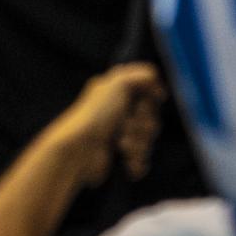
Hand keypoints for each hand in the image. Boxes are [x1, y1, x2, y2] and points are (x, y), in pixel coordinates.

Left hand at [55, 63, 164, 187]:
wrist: (80, 150)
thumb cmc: (95, 114)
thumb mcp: (116, 84)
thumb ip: (136, 75)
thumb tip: (153, 76)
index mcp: (116, 93)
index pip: (147, 93)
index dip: (152, 97)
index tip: (156, 97)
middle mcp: (119, 113)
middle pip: (151, 118)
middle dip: (141, 123)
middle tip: (125, 124)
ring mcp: (120, 135)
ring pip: (147, 139)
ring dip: (136, 142)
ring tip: (120, 143)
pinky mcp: (121, 156)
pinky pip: (142, 159)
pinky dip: (135, 160)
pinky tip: (125, 159)